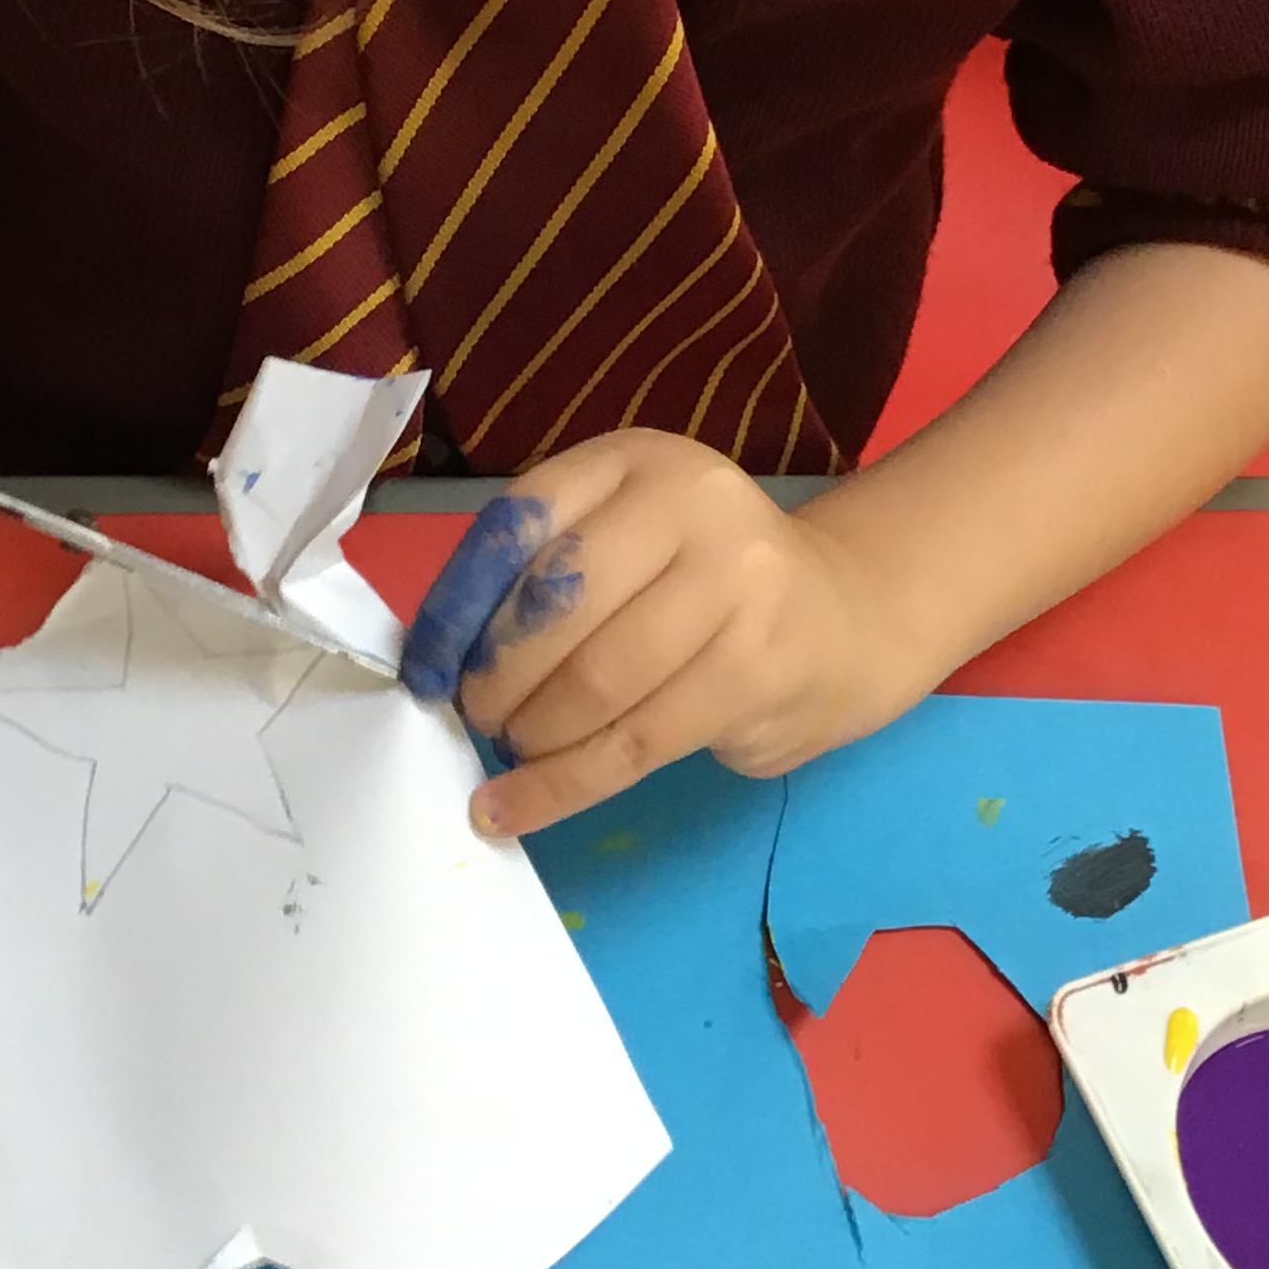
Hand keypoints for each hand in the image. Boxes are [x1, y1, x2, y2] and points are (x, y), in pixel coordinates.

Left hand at [398, 432, 929, 838]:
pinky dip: (560, 786)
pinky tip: (512, 809)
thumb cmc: (702, 580)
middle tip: (478, 712)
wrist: (843, 618)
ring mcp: (735, 586)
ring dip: (532, 732)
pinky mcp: (757, 670)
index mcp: (637, 459)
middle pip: (558, 601)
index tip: (425, 665)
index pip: (519, 522)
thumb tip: (438, 654)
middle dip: (497, 674)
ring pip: (597, 680)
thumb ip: (545, 568)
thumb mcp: (627, 534)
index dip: (458, 602)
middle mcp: (691, 505)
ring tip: (514, 746)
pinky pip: (635, 744)